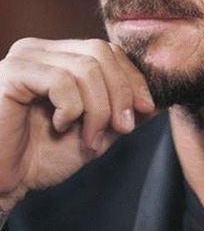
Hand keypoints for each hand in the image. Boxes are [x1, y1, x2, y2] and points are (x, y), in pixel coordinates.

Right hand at [0, 38, 154, 211]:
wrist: (6, 182)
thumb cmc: (46, 154)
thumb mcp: (98, 130)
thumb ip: (125, 110)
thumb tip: (161, 98)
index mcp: (61, 55)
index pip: (108, 50)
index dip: (133, 77)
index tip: (147, 108)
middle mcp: (42, 49)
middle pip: (101, 53)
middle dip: (121, 92)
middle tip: (124, 128)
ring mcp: (26, 57)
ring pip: (86, 68)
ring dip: (98, 109)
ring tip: (91, 138)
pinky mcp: (12, 73)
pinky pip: (60, 81)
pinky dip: (72, 109)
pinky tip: (60, 126)